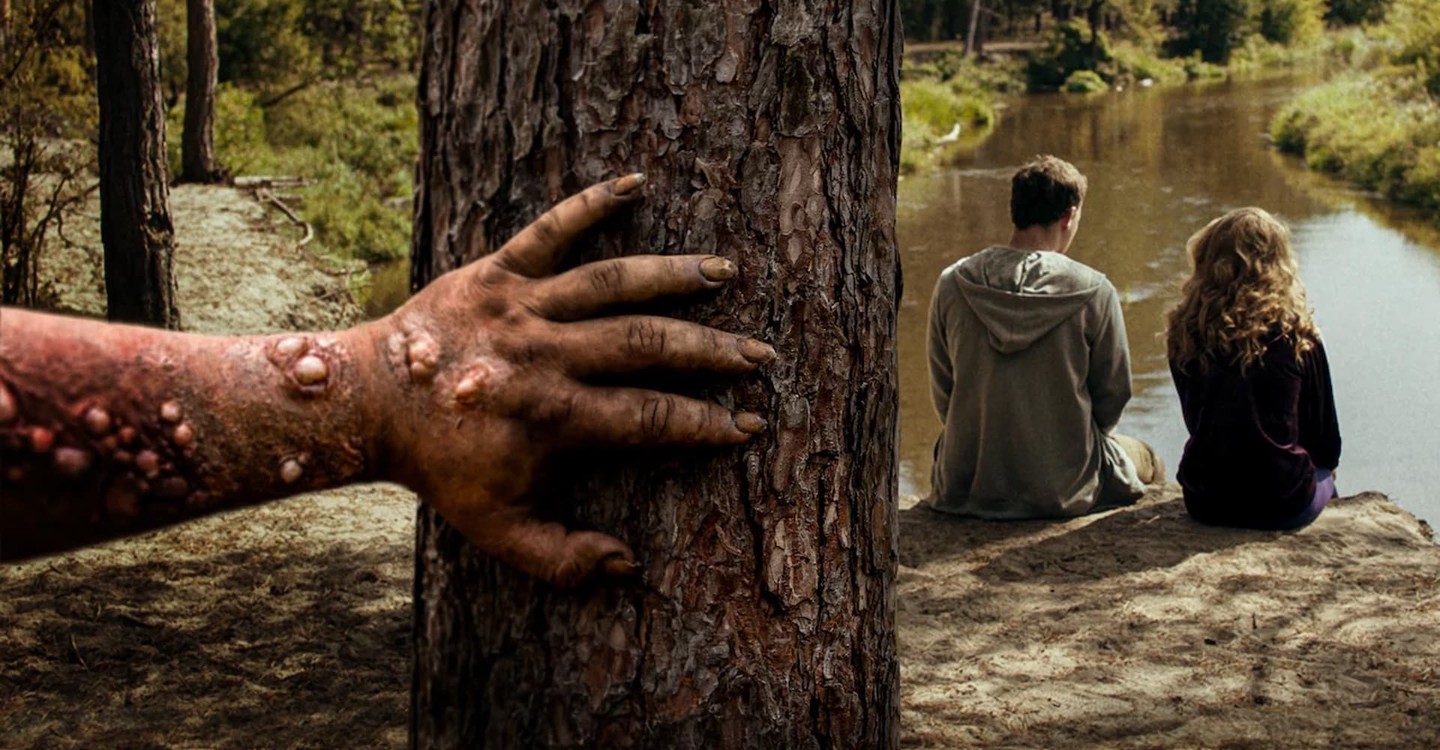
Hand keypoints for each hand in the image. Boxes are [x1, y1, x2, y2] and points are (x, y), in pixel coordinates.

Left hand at [368, 175, 771, 585]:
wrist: (364, 403)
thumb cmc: (439, 468)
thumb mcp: (496, 529)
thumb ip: (561, 559)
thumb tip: (630, 565)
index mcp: (552, 415)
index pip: (649, 417)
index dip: (705, 424)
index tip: (748, 425)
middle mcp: (544, 355)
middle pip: (645, 344)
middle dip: (711, 351)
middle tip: (760, 355)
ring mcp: (522, 306)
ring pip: (613, 283)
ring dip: (674, 275)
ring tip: (726, 273)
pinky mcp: (495, 270)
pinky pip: (549, 229)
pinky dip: (590, 204)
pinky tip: (635, 183)